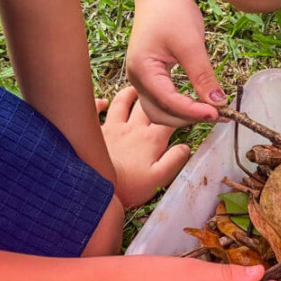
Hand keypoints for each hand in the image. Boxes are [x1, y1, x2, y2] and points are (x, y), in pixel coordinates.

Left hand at [98, 87, 190, 208]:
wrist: (96, 190)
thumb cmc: (129, 187)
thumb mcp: (158, 179)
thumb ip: (174, 160)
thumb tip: (186, 146)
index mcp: (150, 139)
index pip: (170, 119)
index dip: (180, 113)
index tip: (187, 110)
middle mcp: (131, 128)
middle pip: (147, 105)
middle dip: (157, 97)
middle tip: (163, 92)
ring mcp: (110, 128)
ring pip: (121, 102)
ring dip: (130, 93)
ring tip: (136, 90)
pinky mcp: (93, 132)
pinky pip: (94, 110)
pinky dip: (98, 103)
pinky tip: (102, 102)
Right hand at [126, 0, 224, 127]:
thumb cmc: (172, 11)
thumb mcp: (191, 43)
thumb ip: (203, 75)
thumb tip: (218, 103)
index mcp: (143, 70)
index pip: (169, 102)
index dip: (194, 112)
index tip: (218, 113)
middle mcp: (137, 79)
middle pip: (161, 114)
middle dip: (189, 118)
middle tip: (219, 113)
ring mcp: (142, 80)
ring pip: (161, 112)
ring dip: (185, 116)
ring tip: (212, 110)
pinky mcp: (151, 78)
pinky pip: (164, 101)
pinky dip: (181, 106)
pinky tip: (201, 103)